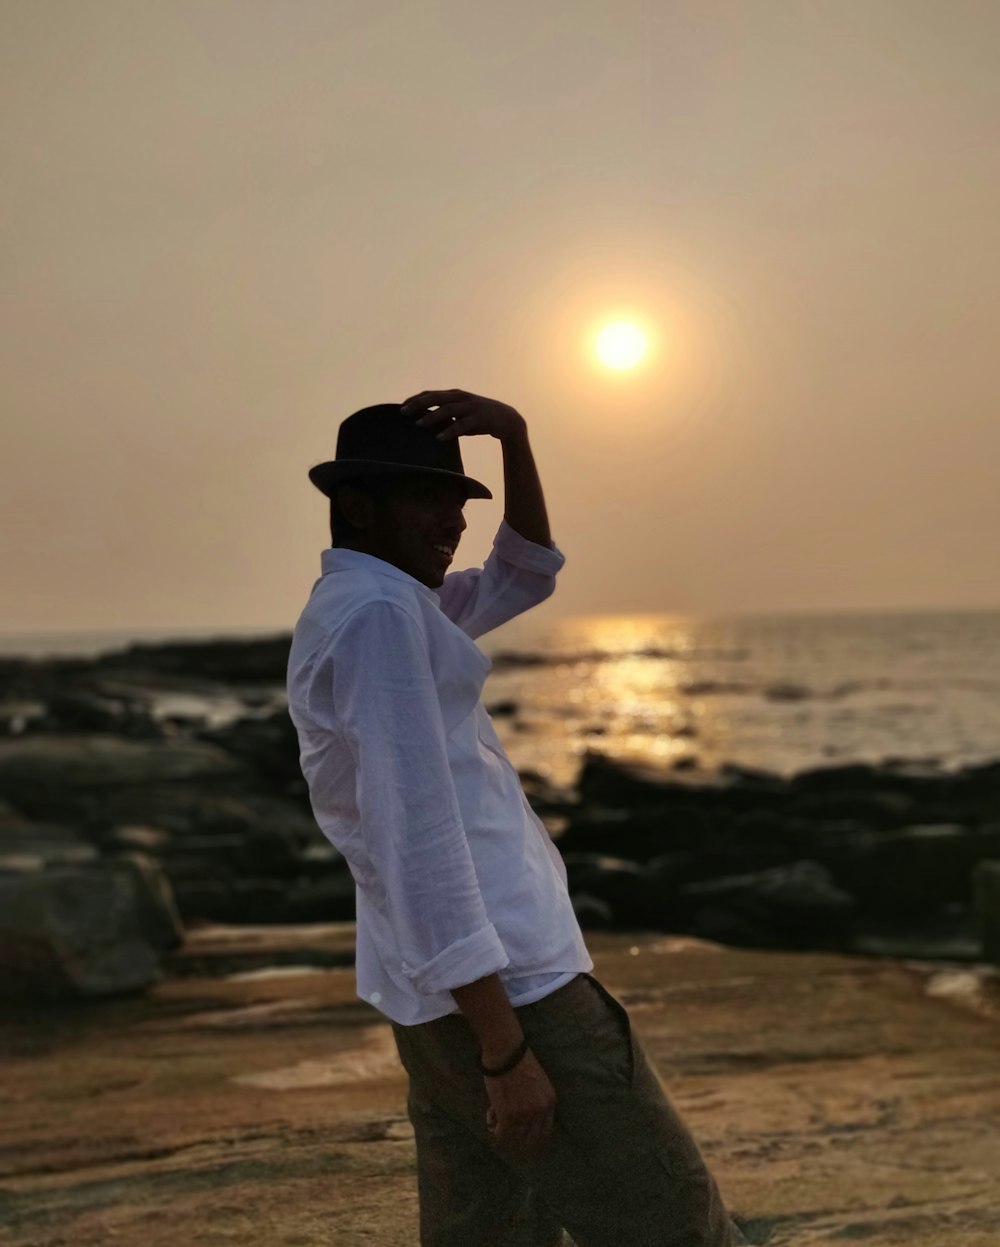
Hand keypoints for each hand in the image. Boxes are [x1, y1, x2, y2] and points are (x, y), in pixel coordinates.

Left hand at [400, 389, 525, 441]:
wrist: (508, 421)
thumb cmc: (480, 419)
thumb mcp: (461, 414)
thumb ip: (446, 415)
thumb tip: (425, 421)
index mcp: (456, 395)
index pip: (431, 394)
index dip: (416, 399)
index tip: (401, 407)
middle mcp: (462, 398)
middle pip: (436, 398)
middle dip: (418, 404)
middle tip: (403, 412)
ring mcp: (471, 407)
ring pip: (447, 409)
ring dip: (432, 416)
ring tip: (418, 424)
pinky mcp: (480, 419)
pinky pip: (462, 425)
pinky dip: (450, 430)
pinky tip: (439, 438)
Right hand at [483, 1047, 556, 1160]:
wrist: (506, 1050)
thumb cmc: (517, 1060)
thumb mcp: (536, 1081)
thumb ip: (534, 1099)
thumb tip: (523, 1119)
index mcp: (549, 1101)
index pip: (545, 1130)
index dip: (531, 1133)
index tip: (521, 1132)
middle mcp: (540, 1111)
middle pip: (531, 1138)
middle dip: (517, 1135)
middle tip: (505, 1128)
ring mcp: (525, 1115)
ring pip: (514, 1137)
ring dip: (503, 1130)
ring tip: (495, 1118)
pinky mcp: (508, 1116)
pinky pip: (501, 1134)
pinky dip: (494, 1129)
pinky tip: (489, 1117)